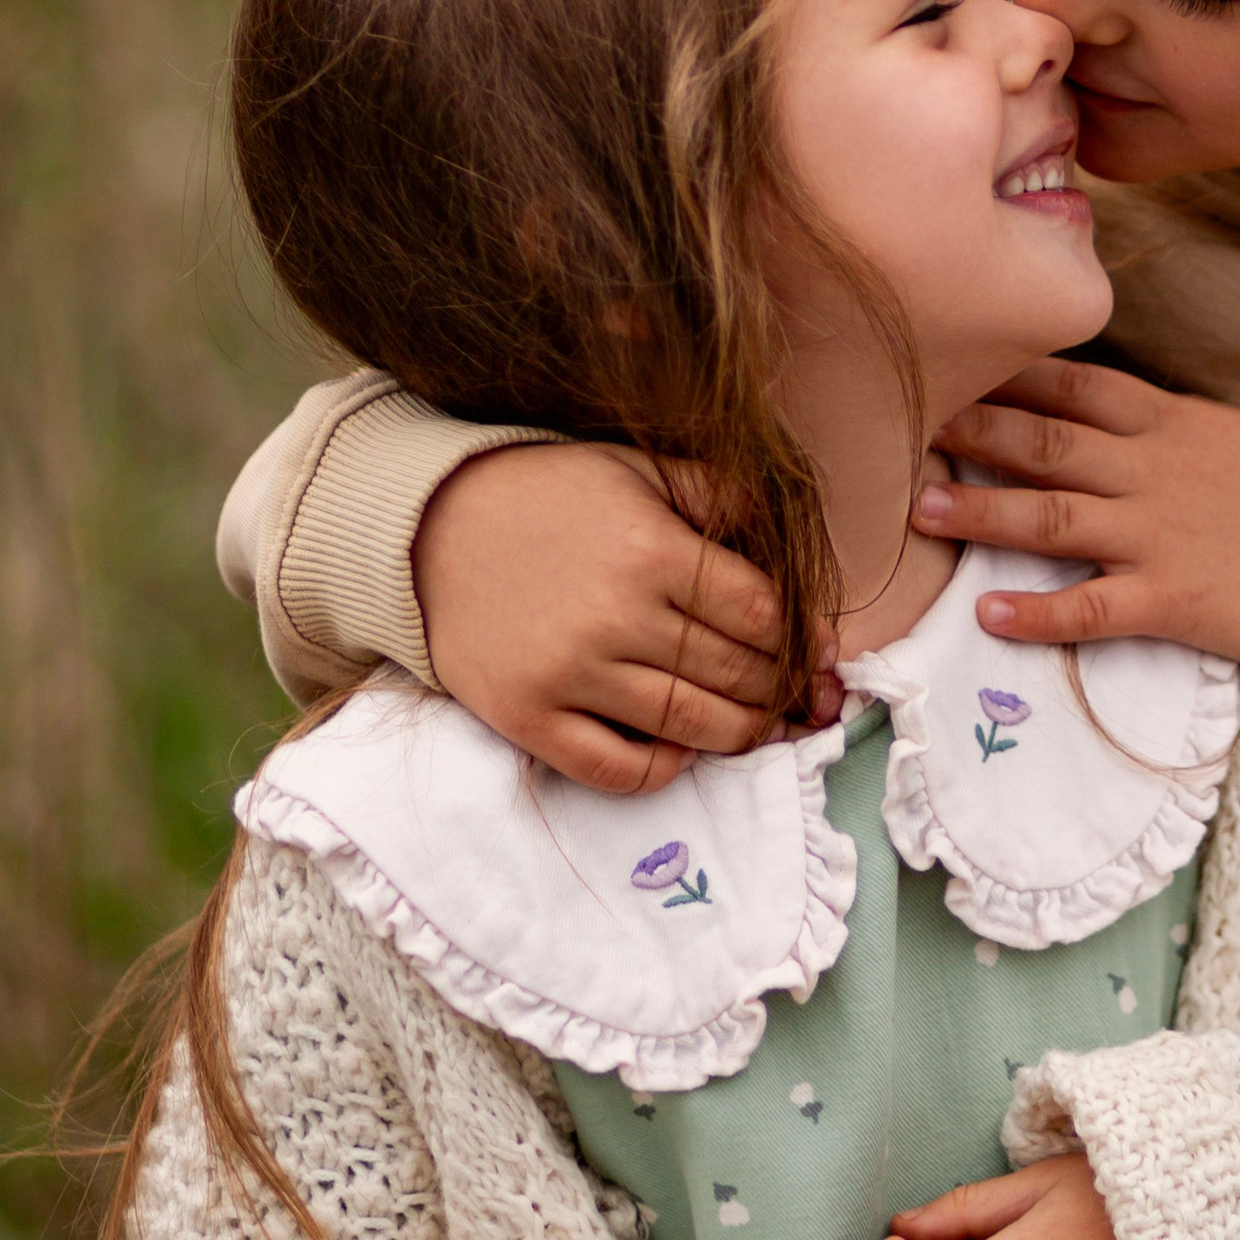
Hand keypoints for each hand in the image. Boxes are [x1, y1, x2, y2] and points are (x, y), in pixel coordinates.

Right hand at [415, 442, 832, 793]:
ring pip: (688, 724)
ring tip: (754, 726)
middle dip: (776, 688)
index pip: (760, 614)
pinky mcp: (527, 717)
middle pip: (734, 673)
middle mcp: (615, 617)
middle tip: (793, 695)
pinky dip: (659, 770)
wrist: (428, 528)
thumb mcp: (636, 469)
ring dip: (738, 734)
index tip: (811, 649)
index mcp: (651, 550)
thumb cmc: (548, 496)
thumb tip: (785, 542)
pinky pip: (613, 769)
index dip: (798, 637)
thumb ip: (715, 495)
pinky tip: (679, 751)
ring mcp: (569, 674)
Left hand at [911, 360, 1239, 672]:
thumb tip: (1131, 415)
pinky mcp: (1171, 601)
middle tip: (907, 423)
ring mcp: (1158, 536)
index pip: (1076, 384)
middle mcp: (1153, 472)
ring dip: (982, 511)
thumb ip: (1177, 425)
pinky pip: (1090, 607)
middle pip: (1047, 441)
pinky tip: (988, 613)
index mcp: (1172, 425)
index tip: (953, 359)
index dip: (1008, 373)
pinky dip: (1037, 611)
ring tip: (922, 507)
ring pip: (1052, 517)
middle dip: (973, 430)